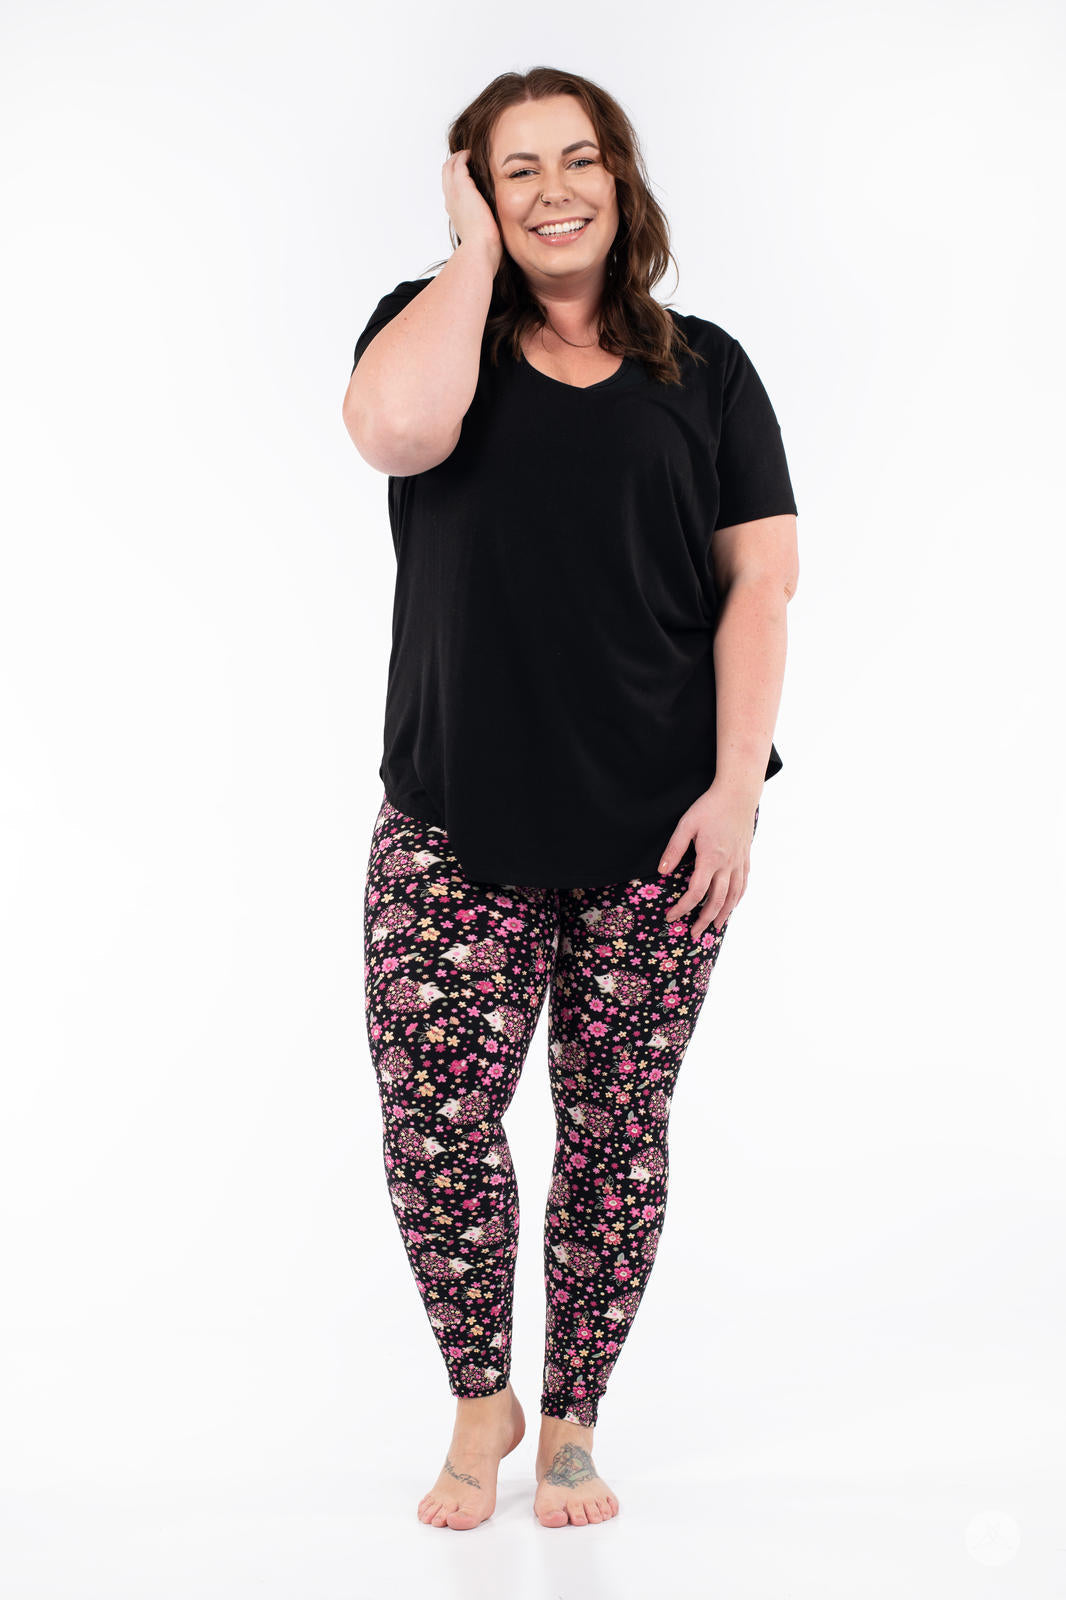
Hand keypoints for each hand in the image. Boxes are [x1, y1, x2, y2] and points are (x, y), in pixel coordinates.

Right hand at [442, 149, 502, 271]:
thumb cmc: (484, 249)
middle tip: (467, 158)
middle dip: (455, 164)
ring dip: (458, 157)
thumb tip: (494, 230)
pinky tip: (473, 154)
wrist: (479, 250)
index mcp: (455, 212)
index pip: (451, 190)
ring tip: (469, 153)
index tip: (468, 174)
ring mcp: (454, 193)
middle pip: (446, 175)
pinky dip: (464, 156)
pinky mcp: (462, 186)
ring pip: (449, 166)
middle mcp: (451, 201)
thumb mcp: (481, 235)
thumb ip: (484, 226)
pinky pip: (459, 163)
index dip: (457, 179)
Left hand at [658, 783, 760, 942]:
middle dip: (704, 920)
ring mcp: (739, 862)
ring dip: (723, 914)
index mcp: (710, 858)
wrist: (738, 794)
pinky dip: (737, 899)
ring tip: (715, 927)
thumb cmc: (709, 807)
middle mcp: (727, 865)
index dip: (682, 908)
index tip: (670, 917)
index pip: (695, 893)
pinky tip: (732, 905)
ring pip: (734, 896)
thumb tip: (662, 871)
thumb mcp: (686, 825)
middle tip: (693, 933)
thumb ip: (674, 849)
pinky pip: (743, 884)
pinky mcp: (746, 857)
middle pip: (716, 901)